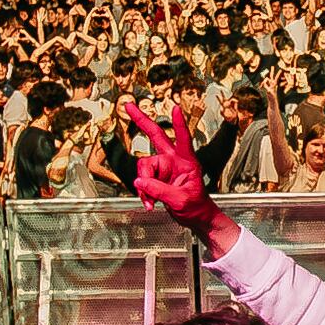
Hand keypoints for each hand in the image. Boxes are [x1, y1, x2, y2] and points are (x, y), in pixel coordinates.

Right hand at [122, 104, 223, 238]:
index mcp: (187, 161)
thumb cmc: (196, 206)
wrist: (194, 217)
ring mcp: (164, 168)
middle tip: (129, 106)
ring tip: (151, 201)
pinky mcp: (156, 177)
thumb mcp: (180, 200)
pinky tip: (149, 202)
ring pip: (144, 168)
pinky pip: (142, 180)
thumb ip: (160, 190)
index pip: (183, 139)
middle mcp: (174, 160)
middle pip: (156, 136)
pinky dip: (143, 192)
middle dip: (141, 121)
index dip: (179, 124)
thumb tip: (140, 181)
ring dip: (144, 186)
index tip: (176, 108)